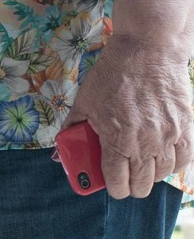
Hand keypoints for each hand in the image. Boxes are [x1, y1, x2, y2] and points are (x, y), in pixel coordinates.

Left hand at [64, 34, 193, 198]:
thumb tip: (58, 153)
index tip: (112, 187)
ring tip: (144, 169)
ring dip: (153, 176)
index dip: (114, 189)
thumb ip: (71, 130)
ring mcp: (168, 134)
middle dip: (133, 187)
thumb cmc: (112, 75)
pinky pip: (185, 158)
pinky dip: (175, 165)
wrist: (148, 49)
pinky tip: (165, 161)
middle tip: (127, 180)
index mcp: (117, 140)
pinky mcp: (186, 125)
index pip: (118, 182)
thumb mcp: (83, 103)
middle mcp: (145, 142)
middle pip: (143, 184)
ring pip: (164, 174)